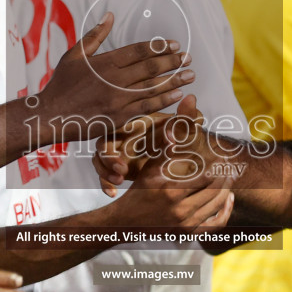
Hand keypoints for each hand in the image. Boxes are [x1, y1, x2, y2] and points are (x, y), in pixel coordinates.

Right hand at [31, 14, 194, 142]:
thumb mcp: (74, 56)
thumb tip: (110, 15)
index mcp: (105, 62)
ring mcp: (117, 99)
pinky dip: (163, 100)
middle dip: (172, 61)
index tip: (175, 44)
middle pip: (150, 68)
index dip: (160, 46)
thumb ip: (95, 35)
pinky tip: (177, 95)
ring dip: (174, 80)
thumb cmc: (61, 85)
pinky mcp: (118, 117)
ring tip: (190, 75)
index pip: (139, 51)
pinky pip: (146, 107)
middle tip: (188, 58)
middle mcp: (114, 79)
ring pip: (152, 87)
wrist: (50, 116)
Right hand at [94, 95, 214, 197]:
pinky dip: (105, 183)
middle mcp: (122, 136)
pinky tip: (112, 193)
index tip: (126, 155)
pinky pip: (104, 174)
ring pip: (99, 160)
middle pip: (102, 144)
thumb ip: (186, 117)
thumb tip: (191, 99)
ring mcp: (118, 152)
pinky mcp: (118, 167)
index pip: (117, 126)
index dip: (118, 138)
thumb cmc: (180, 136)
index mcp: (134, 122)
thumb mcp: (184, 128)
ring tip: (118, 182)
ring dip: (105, 172)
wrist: (181, 153)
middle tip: (122, 171)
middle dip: (107, 159)